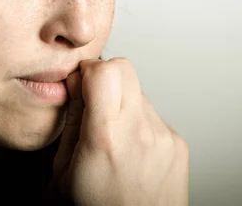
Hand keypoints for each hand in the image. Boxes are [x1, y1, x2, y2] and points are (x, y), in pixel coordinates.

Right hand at [49, 57, 188, 205]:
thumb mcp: (63, 173)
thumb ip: (71, 123)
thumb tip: (76, 85)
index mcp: (106, 139)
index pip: (105, 70)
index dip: (88, 70)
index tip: (80, 82)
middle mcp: (141, 133)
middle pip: (125, 68)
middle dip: (105, 76)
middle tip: (95, 101)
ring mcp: (164, 137)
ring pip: (139, 92)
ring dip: (123, 104)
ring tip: (114, 140)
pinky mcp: (178, 144)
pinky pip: (154, 116)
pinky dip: (140, 124)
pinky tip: (131, 152)